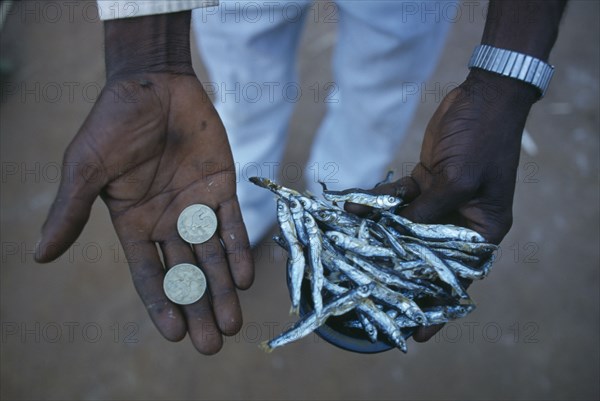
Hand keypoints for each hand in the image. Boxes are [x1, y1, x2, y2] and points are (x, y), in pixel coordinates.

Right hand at [35, 12, 252, 353]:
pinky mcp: (221, 186)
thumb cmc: (113, 123)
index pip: (148, 274)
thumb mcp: (86, 168)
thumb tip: (40, 256)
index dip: (162, 305)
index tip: (176, 335)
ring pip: (212, 256)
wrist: (153, 83)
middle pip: (185, 274)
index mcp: (133, 224)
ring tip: (234, 322)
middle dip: (199, 308)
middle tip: (213, 342)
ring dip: (224, 288)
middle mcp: (167, 222)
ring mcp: (196, 206)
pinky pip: (232, 224)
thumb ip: (71, 212)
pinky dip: (238, 249)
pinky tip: (246, 277)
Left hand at [349, 70, 537, 341]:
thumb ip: (427, 212)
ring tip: (348, 246)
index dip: (437, 306)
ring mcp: (441, 202)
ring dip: (378, 232)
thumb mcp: (457, 179)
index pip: (458, 278)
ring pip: (405, 228)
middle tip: (369, 295)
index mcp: (482, 229)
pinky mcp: (425, 183)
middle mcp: (461, 221)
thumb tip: (398, 238)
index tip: (418, 334)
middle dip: (397, 270)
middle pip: (425, 256)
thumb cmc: (482, 139)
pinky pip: (397, 200)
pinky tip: (353, 206)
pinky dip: (377, 202)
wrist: (482, 96)